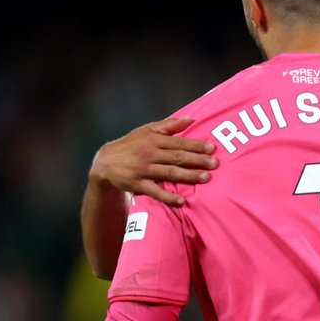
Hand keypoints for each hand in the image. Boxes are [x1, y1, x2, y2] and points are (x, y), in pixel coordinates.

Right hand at [91, 116, 216, 207]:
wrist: (105, 162)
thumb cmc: (131, 145)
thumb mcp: (146, 131)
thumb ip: (168, 125)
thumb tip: (190, 119)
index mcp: (153, 140)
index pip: (178, 142)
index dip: (195, 145)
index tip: (212, 148)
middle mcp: (149, 154)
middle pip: (177, 157)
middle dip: (197, 160)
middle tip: (215, 164)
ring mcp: (143, 170)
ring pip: (169, 173)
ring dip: (188, 176)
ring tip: (205, 178)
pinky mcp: (138, 184)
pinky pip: (155, 191)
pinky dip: (168, 196)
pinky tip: (181, 201)